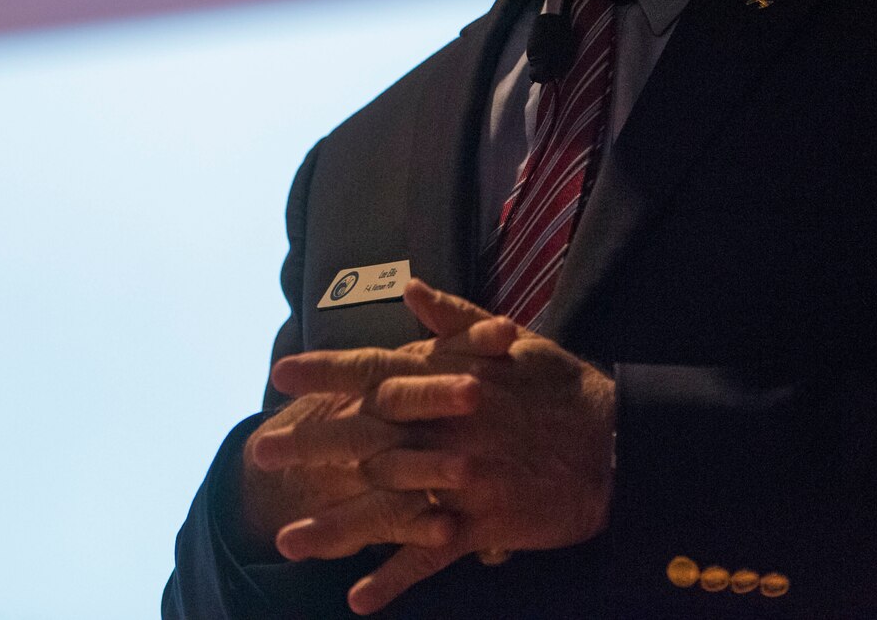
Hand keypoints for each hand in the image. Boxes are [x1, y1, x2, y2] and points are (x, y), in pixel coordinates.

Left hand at [267, 279, 615, 614]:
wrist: (616, 444)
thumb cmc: (560, 388)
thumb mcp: (510, 340)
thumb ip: (454, 318)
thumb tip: (410, 288)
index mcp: (448, 380)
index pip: (373, 371)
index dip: (325, 372)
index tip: (280, 374)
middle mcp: (445, 429)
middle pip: (365, 437)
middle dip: (310, 445)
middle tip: (261, 451)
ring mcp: (460, 481)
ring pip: (385, 504)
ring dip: (335, 526)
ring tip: (287, 541)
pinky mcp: (481, 525)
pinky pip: (429, 556)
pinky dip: (394, 579)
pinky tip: (359, 598)